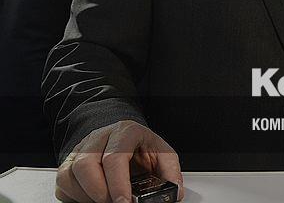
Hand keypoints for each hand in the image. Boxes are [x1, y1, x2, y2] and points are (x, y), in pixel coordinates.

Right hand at [55, 120, 182, 202]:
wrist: (123, 137)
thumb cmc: (140, 146)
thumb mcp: (161, 153)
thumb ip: (169, 171)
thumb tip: (174, 192)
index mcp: (124, 132)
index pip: (114, 157)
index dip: (117, 183)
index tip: (123, 202)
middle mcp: (99, 138)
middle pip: (86, 165)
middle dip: (99, 192)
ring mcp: (80, 149)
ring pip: (69, 174)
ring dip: (86, 196)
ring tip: (105, 200)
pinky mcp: (68, 163)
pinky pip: (62, 183)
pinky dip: (75, 197)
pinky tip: (92, 198)